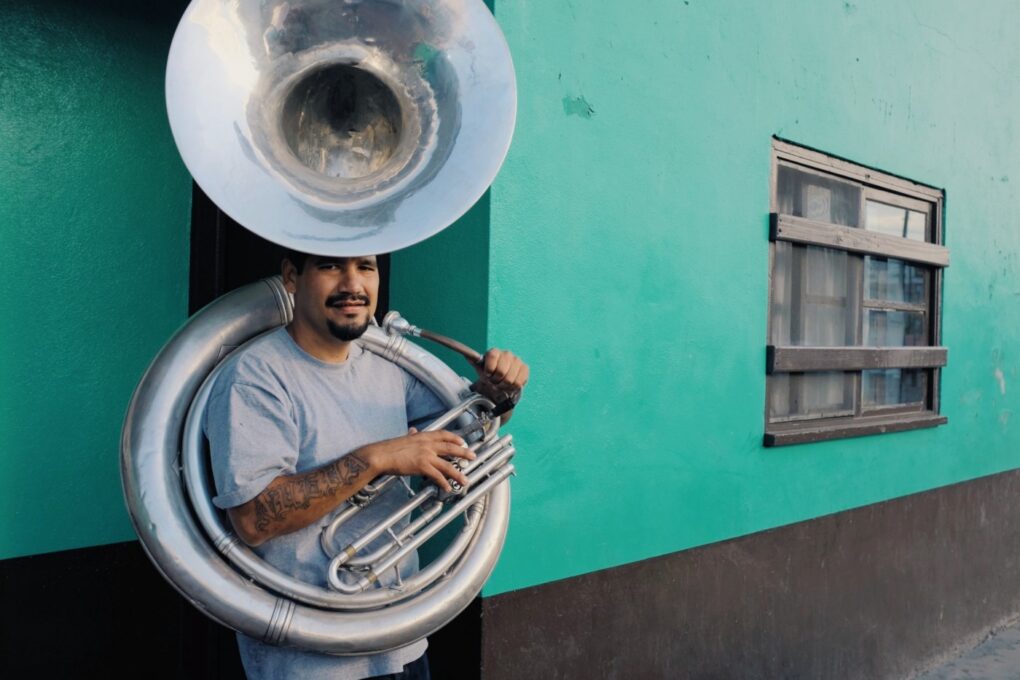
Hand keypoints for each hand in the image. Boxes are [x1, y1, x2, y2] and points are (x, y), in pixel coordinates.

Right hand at [357, 429, 474, 491]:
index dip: (455, 438)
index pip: (443, 434)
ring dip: (457, 473)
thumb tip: (413, 431)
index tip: (462, 441)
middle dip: (463, 453)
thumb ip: (411, 435)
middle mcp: (427, 444)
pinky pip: (437, 476)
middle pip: (451, 448)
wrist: (380, 455)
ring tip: (465, 480)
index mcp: (423, 436)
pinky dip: (444, 483)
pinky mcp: (422, 466)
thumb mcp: (403, 439)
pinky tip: (448, 488)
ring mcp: (426, 455)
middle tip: (473, 456)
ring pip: (447, 465)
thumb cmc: (389, 448)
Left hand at [474, 348, 528, 398]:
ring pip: (510, 379)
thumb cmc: (489, 373)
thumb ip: (473, 361)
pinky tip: (509, 385)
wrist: (500, 380)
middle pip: (501, 371)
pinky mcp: (525, 368)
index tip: (487, 375)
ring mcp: (517, 361)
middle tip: (494, 382)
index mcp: (494, 352)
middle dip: (496, 381)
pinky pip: (518, 382)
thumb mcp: (480, 368)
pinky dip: (512, 388)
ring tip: (500, 385)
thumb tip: (468, 356)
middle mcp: (507, 354)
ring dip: (503, 386)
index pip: (493, 356)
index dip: (489, 369)